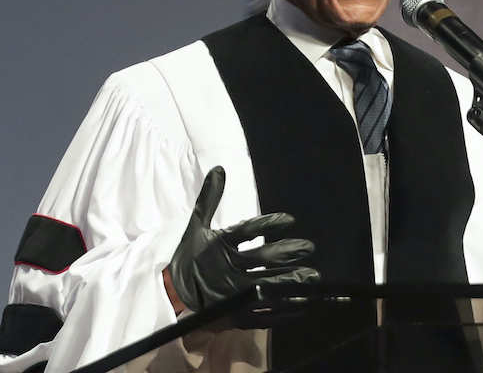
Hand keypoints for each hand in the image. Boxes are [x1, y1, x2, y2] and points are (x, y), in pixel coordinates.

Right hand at [167, 166, 320, 313]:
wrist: (171, 292)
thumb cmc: (190, 255)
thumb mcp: (196, 226)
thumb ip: (209, 199)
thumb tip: (219, 169)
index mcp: (218, 246)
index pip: (246, 231)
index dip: (268, 224)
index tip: (290, 220)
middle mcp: (227, 268)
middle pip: (261, 260)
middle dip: (287, 254)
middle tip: (308, 248)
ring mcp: (232, 293)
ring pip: (266, 286)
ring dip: (290, 281)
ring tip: (311, 276)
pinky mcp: (235, 313)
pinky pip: (263, 313)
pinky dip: (283, 309)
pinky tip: (302, 303)